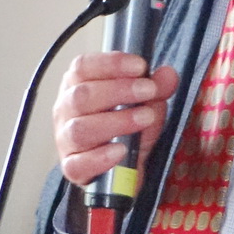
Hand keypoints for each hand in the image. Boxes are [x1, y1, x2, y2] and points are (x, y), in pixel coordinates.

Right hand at [52, 52, 181, 188]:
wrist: (123, 169)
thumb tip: (168, 74)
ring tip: (145, 118)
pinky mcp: (71, 168)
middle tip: (149, 90)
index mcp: (77, 86)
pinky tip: (121, 150)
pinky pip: (79, 163)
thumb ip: (157, 89)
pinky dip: (101, 157)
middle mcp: (66, 110)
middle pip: (81, 95)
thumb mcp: (146, 105)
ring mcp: (66, 140)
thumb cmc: (126, 129)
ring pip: (80, 129)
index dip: (110, 63)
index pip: (82, 67)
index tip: (140, 66)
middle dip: (119, 90)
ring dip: (116, 121)